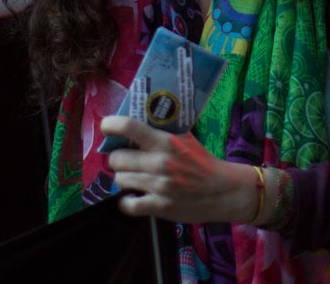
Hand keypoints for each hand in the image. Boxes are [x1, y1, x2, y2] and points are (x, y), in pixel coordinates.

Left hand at [100, 116, 255, 223]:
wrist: (223, 190)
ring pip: (120, 179)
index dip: (111, 125)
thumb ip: (162, 132)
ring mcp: (158, 186)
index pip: (128, 126)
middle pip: (116, 158)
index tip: (107, 127)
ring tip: (136, 177)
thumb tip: (135, 124)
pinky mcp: (159, 206)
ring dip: (125, 178)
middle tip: (128, 160)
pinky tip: (135, 197)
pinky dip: (128, 201)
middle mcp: (159, 162)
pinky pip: (128, 204)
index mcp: (165, 141)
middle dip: (119, 159)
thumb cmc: (202, 162)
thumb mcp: (185, 139)